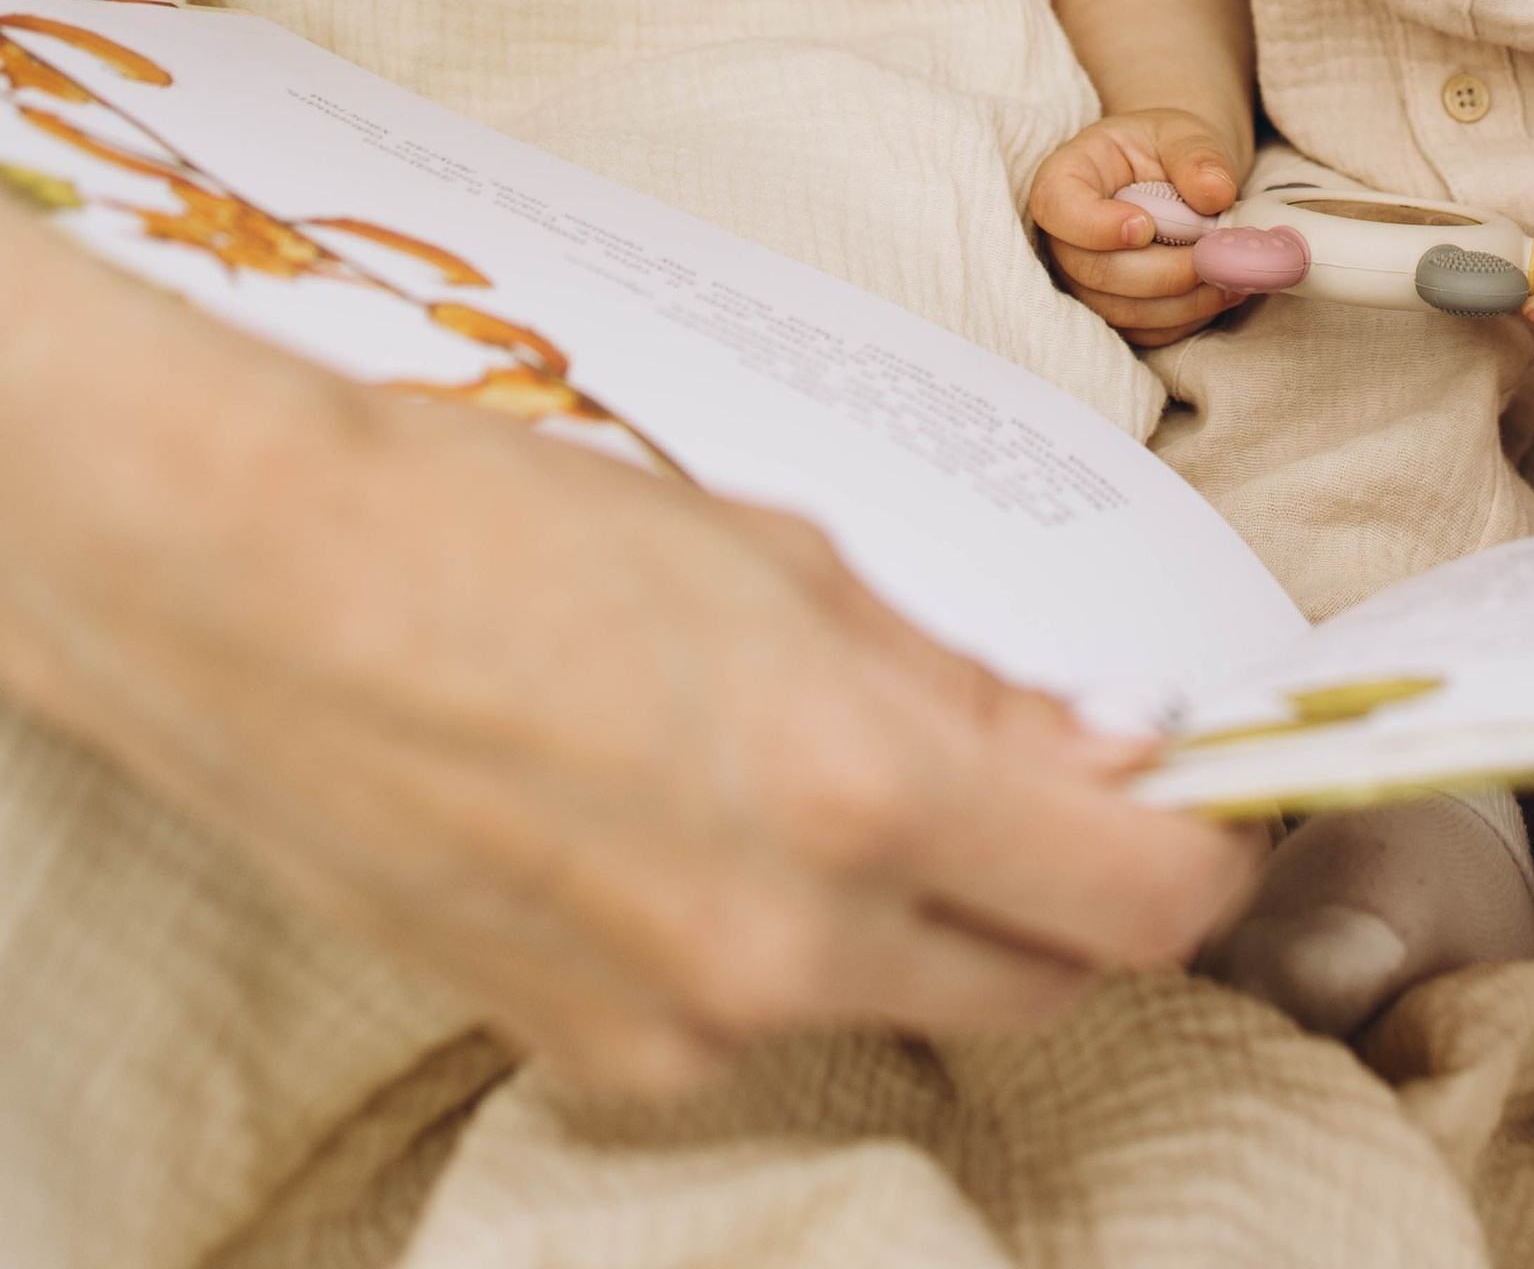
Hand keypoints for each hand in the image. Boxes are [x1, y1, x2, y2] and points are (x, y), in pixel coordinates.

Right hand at [0, 220, 1251, 1090]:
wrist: (261, 597)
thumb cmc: (505, 529)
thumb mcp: (779, 558)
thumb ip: (953, 680)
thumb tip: (1091, 744)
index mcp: (864, 792)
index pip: (1139, 898)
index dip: (1212, 851)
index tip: (1223, 803)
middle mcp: (791, 943)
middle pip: (1043, 976)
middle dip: (1081, 886)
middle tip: (1063, 774)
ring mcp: (685, 1022)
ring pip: (897, 993)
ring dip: (922, 904)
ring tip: (823, 758)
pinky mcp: (591, 1052)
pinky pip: (757, 1013)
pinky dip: (781, 934)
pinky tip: (699, 816)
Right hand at [1029, 111, 1241, 348]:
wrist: (1173, 173)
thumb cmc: (1166, 147)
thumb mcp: (1182, 132)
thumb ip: (1196, 155)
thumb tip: (1215, 193)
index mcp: (1066, 177)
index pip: (1057, 208)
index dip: (1096, 225)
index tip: (1145, 226)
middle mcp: (1063, 236)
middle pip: (1094, 271)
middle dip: (1162, 271)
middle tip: (1213, 255)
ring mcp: (1083, 281)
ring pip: (1122, 311)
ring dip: (1182, 300)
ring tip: (1229, 272)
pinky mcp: (1114, 310)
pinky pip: (1146, 331)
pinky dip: (1188, 317)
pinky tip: (1222, 290)